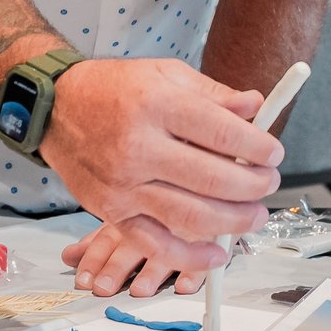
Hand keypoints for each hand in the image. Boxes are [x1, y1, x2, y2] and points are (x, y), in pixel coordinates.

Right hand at [42, 59, 280, 242]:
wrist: (56, 107)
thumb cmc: (114, 89)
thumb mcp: (167, 74)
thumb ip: (215, 94)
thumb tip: (256, 106)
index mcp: (158, 105)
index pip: (223, 134)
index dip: (259, 148)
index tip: (274, 153)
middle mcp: (139, 147)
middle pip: (214, 180)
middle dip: (254, 187)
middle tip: (269, 183)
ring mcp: (124, 184)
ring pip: (191, 216)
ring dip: (234, 222)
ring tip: (254, 215)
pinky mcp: (111, 212)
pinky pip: (155, 244)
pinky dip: (190, 257)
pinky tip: (217, 254)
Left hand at [61, 214, 221, 296]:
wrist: (201, 177)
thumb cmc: (159, 203)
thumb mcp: (126, 216)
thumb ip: (99, 238)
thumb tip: (68, 257)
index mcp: (130, 217)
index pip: (106, 239)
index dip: (93, 260)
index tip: (82, 280)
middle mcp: (153, 223)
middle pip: (131, 247)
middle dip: (116, 269)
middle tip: (104, 288)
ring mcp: (182, 232)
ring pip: (166, 252)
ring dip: (151, 274)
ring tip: (139, 290)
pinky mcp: (211, 239)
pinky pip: (203, 258)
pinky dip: (194, 273)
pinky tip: (183, 286)